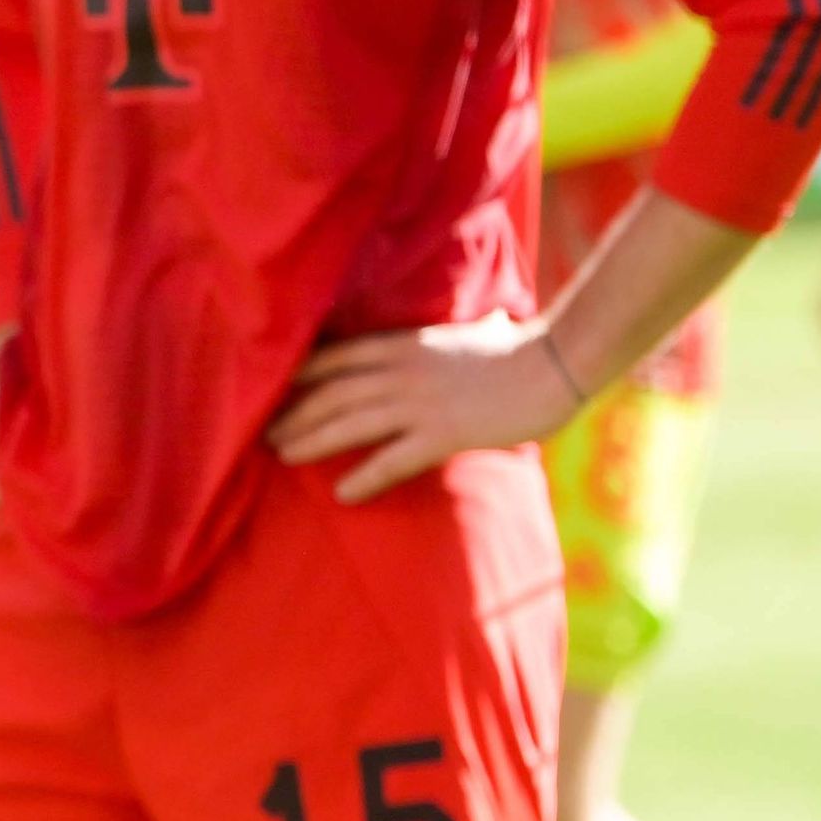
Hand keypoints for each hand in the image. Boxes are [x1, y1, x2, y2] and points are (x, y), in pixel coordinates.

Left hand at [264, 315, 584, 500]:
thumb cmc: (516, 348)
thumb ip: (440, 337)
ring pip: (349, 423)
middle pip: (329, 393)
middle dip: (292, 413)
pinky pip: (393, 460)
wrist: (557, 363)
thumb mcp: (464, 331)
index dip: (297, 376)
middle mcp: (401, 372)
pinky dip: (364, 477)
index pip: (333, 358)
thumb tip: (459, 326)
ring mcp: (421, 403)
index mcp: (402, 345)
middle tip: (262, 433)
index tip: (268, 390)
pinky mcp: (444, 434)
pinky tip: (343, 494)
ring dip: (310, 440)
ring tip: (282, 455)